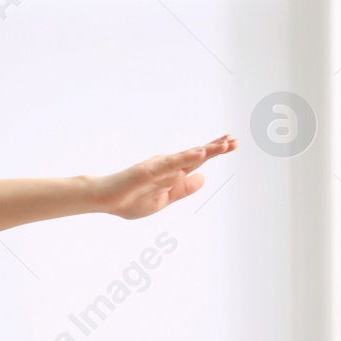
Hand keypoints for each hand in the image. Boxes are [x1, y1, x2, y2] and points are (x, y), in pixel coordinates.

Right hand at [91, 135, 235, 219]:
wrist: (105, 200)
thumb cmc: (131, 200)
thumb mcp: (164, 199)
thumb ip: (183, 189)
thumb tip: (204, 177)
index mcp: (172, 173)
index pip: (198, 160)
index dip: (214, 151)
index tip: (232, 142)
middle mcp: (168, 166)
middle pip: (197, 154)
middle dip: (217, 147)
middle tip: (235, 140)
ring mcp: (158, 167)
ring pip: (187, 156)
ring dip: (207, 150)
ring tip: (225, 144)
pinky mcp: (147, 170)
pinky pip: (170, 164)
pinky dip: (185, 157)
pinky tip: (199, 152)